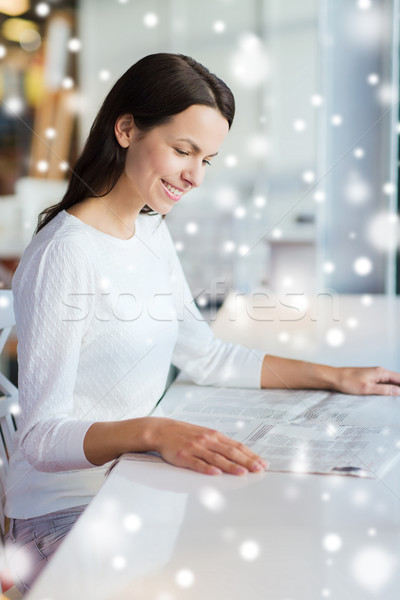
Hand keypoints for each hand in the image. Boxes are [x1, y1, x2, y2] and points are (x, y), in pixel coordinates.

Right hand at [150, 417, 266, 475]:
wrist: (162, 430)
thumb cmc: (184, 434)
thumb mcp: (204, 434)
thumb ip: (219, 443)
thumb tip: (237, 453)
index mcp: (214, 435)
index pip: (236, 446)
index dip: (250, 455)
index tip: (262, 463)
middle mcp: (207, 440)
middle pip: (230, 452)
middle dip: (246, 461)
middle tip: (258, 469)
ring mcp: (195, 448)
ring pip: (216, 458)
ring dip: (230, 466)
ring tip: (242, 472)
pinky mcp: (183, 456)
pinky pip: (197, 463)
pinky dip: (207, 468)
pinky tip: (215, 473)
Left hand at [336, 366, 399, 395]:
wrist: (335, 377)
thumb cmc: (348, 381)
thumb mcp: (367, 388)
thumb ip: (384, 389)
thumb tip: (398, 391)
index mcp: (380, 372)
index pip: (399, 378)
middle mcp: (379, 371)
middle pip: (396, 380)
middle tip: (399, 400)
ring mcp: (375, 374)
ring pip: (390, 381)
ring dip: (395, 389)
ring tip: (396, 398)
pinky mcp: (370, 378)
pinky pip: (383, 382)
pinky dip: (388, 388)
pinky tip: (388, 395)